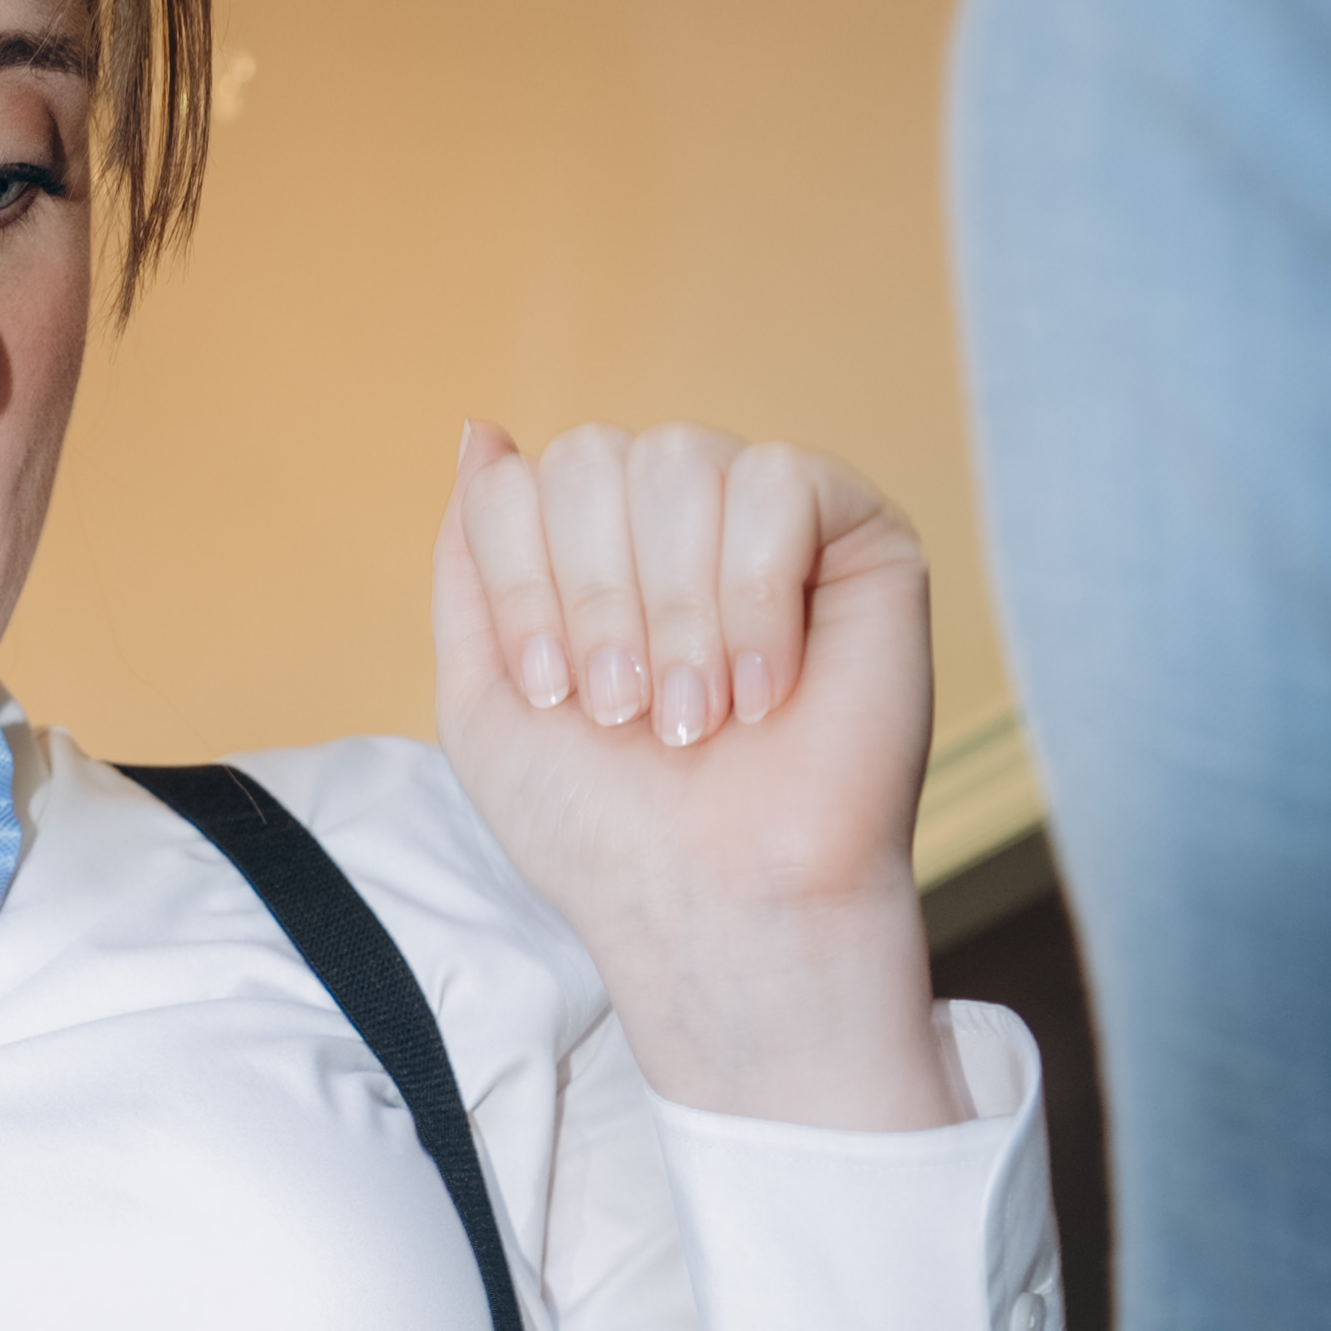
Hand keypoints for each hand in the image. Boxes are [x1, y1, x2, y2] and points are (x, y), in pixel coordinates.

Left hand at [432, 420, 959, 1128]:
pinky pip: (779, 481)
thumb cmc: (605, 828)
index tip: (553, 696)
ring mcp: (765, 523)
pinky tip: (765, 687)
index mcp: (589, 554)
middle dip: (594, 598)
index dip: (524, 585)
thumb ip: (471, 563)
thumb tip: (480, 429)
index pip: (519, 481)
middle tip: (626, 712)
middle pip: (595, 455)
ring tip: (695, 716)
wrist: (713, 901)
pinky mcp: (859, 534)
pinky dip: (752, 595)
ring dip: (672, 610)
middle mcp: (674, 523)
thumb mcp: (483, 700)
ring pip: (680, 459)